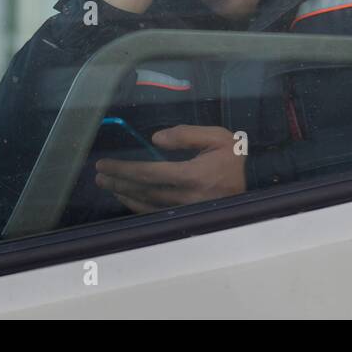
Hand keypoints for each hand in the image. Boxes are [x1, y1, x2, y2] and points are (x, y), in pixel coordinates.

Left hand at [95, 125, 246, 211]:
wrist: (252, 186)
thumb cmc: (233, 159)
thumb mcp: (218, 138)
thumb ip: (187, 135)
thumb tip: (155, 140)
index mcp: (193, 175)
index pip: (149, 173)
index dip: (124, 169)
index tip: (105, 164)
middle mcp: (186, 196)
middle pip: (144, 190)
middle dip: (118, 182)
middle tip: (99, 175)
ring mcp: (186, 210)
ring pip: (147, 205)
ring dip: (124, 194)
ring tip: (107, 185)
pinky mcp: (186, 217)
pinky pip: (156, 214)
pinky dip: (137, 207)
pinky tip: (127, 198)